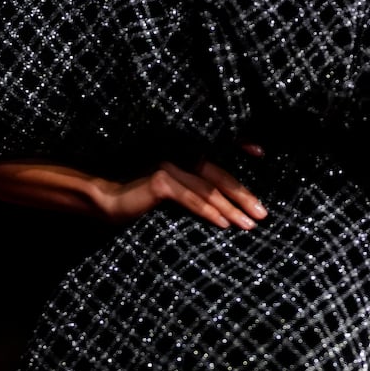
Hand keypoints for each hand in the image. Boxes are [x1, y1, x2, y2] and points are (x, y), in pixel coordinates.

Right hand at [99, 141, 268, 229]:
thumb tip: (228, 208)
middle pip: (220, 176)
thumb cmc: (140, 200)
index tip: (262, 154)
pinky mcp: (161, 180)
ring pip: (209, 189)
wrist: (105, 201)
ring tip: (249, 224)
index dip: (241, 146)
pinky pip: (191, 198)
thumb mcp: (172, 193)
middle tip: (263, 214)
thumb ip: (194, 191)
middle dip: (244, 196)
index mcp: (185, 156)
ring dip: (232, 208)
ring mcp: (170, 165)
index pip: (218, 154)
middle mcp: (180, 154)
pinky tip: (223, 224)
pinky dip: (209, 211)